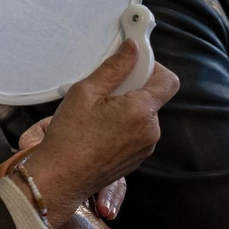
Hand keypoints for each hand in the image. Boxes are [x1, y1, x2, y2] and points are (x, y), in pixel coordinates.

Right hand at [18, 41, 178, 227]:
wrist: (60, 179)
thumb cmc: (69, 137)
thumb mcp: (86, 92)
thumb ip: (114, 68)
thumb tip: (132, 48)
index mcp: (141, 112)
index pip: (168, 81)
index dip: (153, 67)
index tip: (134, 63)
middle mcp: (150, 131)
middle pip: (153, 97)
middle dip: (132, 88)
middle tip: (104, 90)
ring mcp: (144, 148)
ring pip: (143, 115)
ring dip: (125, 108)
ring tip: (96, 113)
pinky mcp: (136, 159)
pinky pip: (136, 132)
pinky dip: (123, 124)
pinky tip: (98, 129)